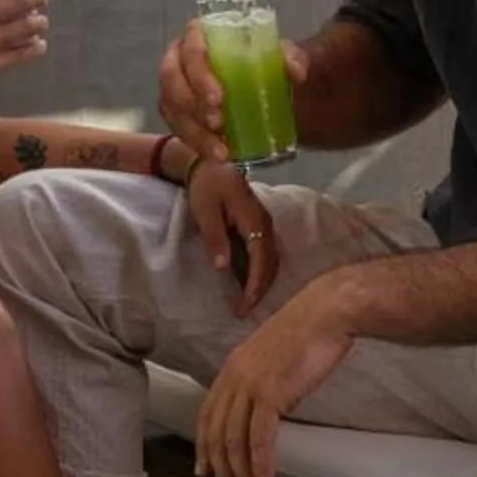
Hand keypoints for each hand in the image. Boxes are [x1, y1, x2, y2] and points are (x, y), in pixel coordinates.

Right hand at [159, 23, 308, 161]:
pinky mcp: (177, 113)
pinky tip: (217, 156)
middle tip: (218, 124)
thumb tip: (297, 72)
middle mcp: (179, 59)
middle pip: (171, 80)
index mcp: (199, 37)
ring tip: (221, 151)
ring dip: (194, 133)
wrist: (260, 86)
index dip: (198, 74)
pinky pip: (178, 130)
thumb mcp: (280, 56)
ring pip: (172, 110)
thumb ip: (292, 58)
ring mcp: (174, 88)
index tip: (218, 98)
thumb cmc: (263, 63)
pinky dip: (197, 145)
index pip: (190, 48)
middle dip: (191, 105)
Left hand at [185, 159, 279, 313]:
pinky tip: (247, 284)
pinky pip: (265, 254)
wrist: (209, 163)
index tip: (245, 307)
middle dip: (260, 290)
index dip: (255, 286)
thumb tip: (223, 267)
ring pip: (271, 260)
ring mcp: (265, 225)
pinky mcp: (259, 227)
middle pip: (271, 264)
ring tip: (247, 303)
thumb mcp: (205, 211)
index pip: (261, 259)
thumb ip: (215, 237)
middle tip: (244, 312)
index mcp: (254, 220)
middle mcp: (266, 224)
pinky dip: (260, 272)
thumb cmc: (206, 186)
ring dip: (262, 283)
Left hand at [194, 280, 352, 476]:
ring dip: (240, 476)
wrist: (328, 311)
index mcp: (232, 368)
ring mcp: (249, 385)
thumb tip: (268, 409)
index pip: (207, 415)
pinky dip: (260, 467)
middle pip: (217, 435)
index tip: (205, 472)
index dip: (204, 447)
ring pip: (234, 442)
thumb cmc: (311, 332)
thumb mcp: (275, 358)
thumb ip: (264, 382)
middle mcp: (233, 377)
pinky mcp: (270, 393)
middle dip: (222, 471)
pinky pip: (259, 440)